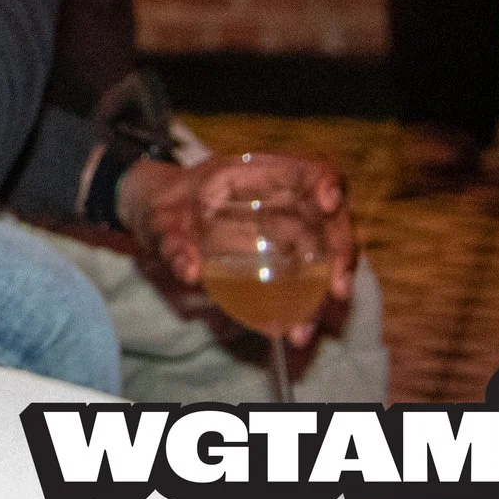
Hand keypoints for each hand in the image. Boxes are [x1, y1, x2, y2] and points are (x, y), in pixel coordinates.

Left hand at [120, 153, 358, 349]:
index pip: (312, 168)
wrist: (156, 217)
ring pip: (328, 255)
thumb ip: (171, 241)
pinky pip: (309, 279)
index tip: (327, 205)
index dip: (330, 183)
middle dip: (342, 255)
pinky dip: (308, 305)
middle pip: (332, 220)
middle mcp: (285, 202)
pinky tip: (296, 330)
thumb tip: (190, 273)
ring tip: (306, 328)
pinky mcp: (284, 260)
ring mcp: (289, 231)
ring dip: (327, 292)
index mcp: (258, 174)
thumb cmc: (163, 206)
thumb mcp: (159, 218)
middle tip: (337, 293)